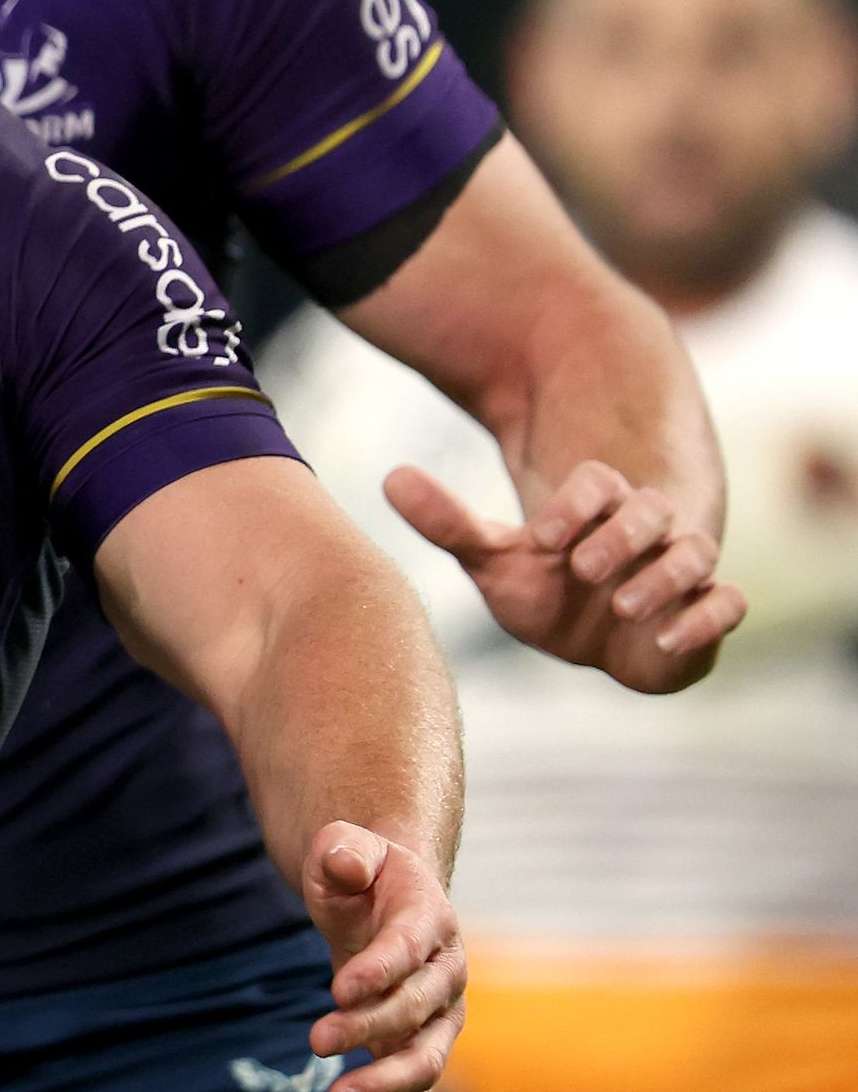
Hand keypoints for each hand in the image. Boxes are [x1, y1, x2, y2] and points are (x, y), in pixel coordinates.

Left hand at [302, 822, 463, 1090]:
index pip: (409, 948)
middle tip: (317, 1039)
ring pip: (426, 1052)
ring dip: (386, 1077)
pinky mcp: (423, 1035)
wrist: (383, 895)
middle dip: (368, 1025)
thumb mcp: (344, 844)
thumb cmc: (361, 870)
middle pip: (416, 1005)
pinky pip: (415, 1070)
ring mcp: (439, 1008)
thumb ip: (344, 850)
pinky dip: (388, 1087)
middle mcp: (445, 968)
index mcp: (430, 916)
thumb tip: (348, 867)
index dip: (379, 971)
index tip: (339, 992)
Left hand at [387, 461, 743, 692]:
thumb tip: (390, 476)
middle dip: (622, 536)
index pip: (598, 481)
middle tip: (583, 569)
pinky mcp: (707, 613)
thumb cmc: (545, 591)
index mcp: (596, 509)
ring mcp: (681, 570)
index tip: (539, 537)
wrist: (594, 642)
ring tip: (623, 607)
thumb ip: (449, 522)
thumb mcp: (495, 560)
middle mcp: (646, 532)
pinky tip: (665, 640)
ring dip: (665, 577)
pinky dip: (707, 617)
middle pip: (652, 509)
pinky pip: (729, 603)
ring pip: (695, 552)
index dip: (574, 503)